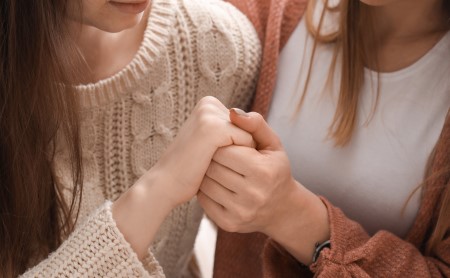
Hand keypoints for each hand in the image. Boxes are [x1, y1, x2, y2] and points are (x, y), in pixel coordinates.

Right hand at [113, 97, 253, 258]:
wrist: (165, 184)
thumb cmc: (192, 168)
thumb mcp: (216, 144)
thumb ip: (235, 131)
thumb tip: (252, 129)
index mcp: (208, 104)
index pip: (246, 125)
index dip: (236, 145)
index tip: (211, 152)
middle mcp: (209, 103)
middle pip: (250, 128)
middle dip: (238, 149)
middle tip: (208, 158)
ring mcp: (210, 114)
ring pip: (250, 136)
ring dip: (238, 156)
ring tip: (210, 161)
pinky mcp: (214, 128)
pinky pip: (248, 142)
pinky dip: (237, 160)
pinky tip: (213, 164)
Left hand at [197, 108, 297, 233]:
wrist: (282, 208)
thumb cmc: (275, 168)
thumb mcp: (272, 143)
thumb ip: (255, 123)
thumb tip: (231, 111)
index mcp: (263, 171)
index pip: (225, 150)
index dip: (221, 143)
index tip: (224, 143)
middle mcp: (253, 194)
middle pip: (213, 167)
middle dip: (212, 158)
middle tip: (216, 155)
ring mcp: (240, 212)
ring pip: (205, 184)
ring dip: (206, 173)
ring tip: (216, 169)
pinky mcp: (229, 224)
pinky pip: (204, 200)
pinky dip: (205, 190)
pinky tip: (215, 184)